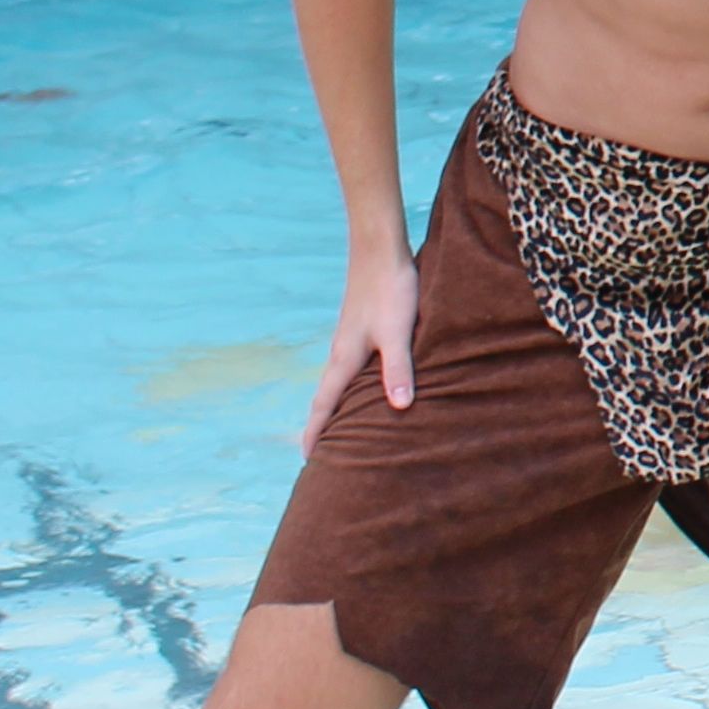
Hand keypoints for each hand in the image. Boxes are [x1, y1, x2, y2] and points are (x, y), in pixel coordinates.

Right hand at [301, 249, 418, 454]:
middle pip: (327, 397)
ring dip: (336, 405)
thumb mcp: (398, 332)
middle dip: (323, 425)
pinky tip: (363, 385)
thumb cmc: (391, 290)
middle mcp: (341, 352)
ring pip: (338, 381)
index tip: (308, 459)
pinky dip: (350, 385)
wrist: (380, 249)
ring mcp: (350, 339)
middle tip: (320, 453)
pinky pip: (350, 366)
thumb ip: (399, 369)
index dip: (317, 432)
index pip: (325, 405)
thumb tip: (400, 408)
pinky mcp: (361, 327)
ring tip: (341, 427)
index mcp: (344, 359)